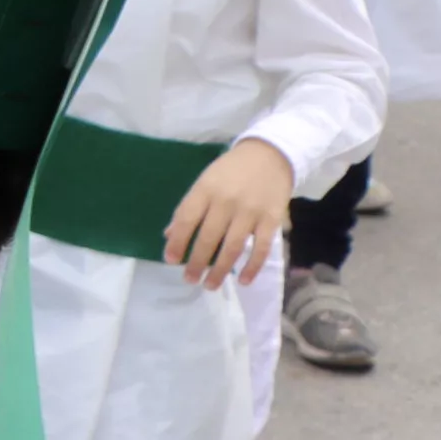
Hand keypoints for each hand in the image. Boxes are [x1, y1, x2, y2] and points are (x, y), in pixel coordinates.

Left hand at [164, 136, 295, 288]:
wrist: (270, 154)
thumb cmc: (231, 170)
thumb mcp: (205, 181)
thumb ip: (189, 208)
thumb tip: (169, 235)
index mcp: (206, 189)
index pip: (187, 219)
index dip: (177, 241)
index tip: (170, 260)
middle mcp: (226, 201)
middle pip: (208, 237)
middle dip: (197, 262)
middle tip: (190, 279)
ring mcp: (250, 211)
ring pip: (233, 247)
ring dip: (221, 270)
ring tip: (210, 285)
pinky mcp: (271, 219)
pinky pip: (261, 247)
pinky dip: (252, 266)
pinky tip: (244, 280)